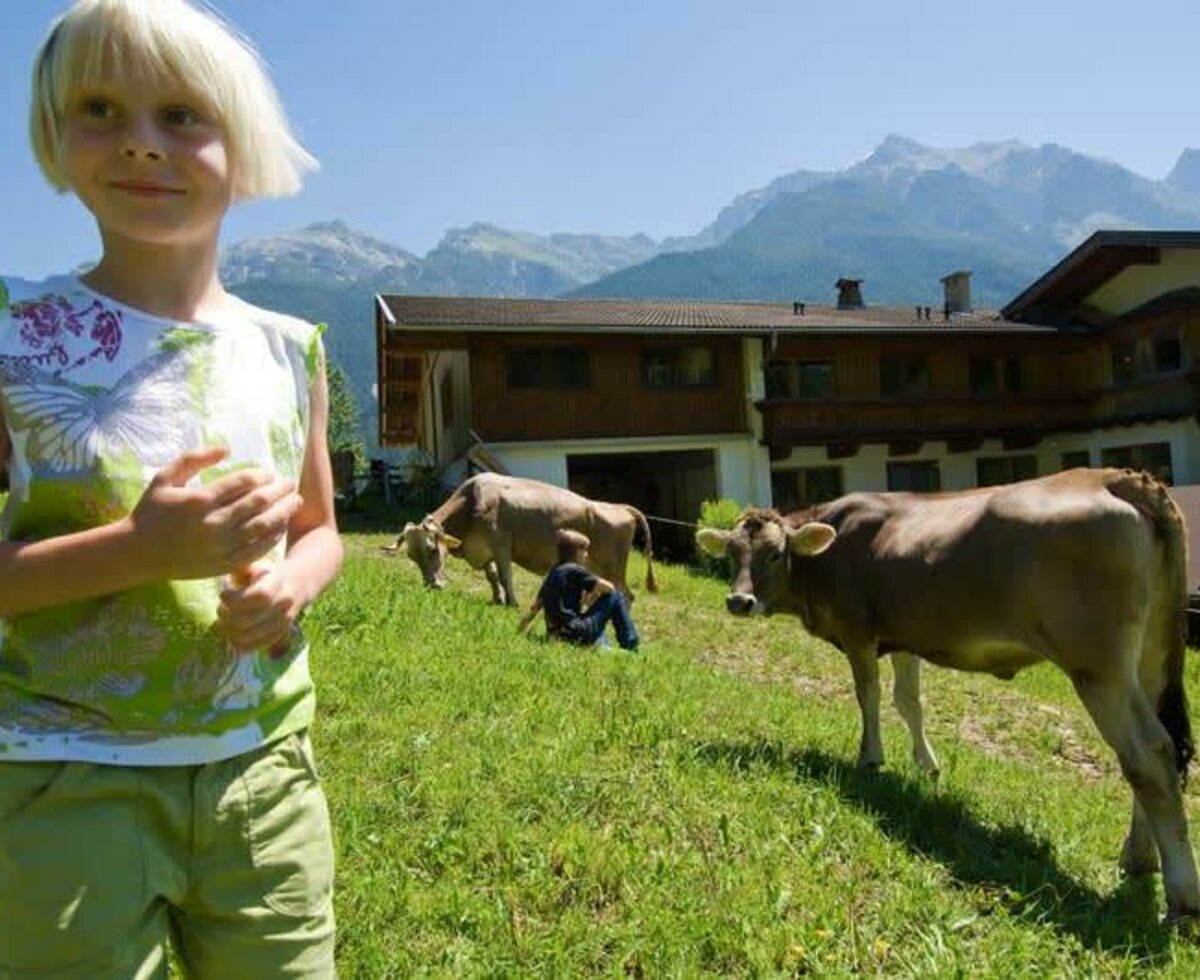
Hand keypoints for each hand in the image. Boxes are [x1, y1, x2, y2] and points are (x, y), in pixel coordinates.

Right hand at [129, 447, 301, 579]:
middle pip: (258, 503)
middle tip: (290, 483)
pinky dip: (273, 537)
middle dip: (280, 490)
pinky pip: (257, 550)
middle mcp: (212, 524)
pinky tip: (282, 527)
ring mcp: (219, 547)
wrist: (137, 553)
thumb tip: (227, 448)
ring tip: (295, 502)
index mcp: (199, 500)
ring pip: (262, 526)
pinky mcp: (223, 565)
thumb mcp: (165, 478)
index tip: (269, 473)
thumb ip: (194, 459)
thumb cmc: (152, 511)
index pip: (243, 482)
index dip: (262, 475)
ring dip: (284, 512)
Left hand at [218, 560, 300, 654]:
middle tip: (221, 608)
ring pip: (246, 636)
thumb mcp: (254, 566)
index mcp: (279, 583)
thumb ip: (239, 569)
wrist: (294, 586)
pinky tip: (231, 630)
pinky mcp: (277, 637)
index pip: (259, 597)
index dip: (235, 599)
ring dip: (228, 629)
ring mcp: (282, 624)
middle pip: (247, 620)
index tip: (223, 594)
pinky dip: (235, 641)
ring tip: (224, 619)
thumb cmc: (265, 574)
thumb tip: (222, 574)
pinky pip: (250, 647)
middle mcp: (284, 606)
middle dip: (226, 615)